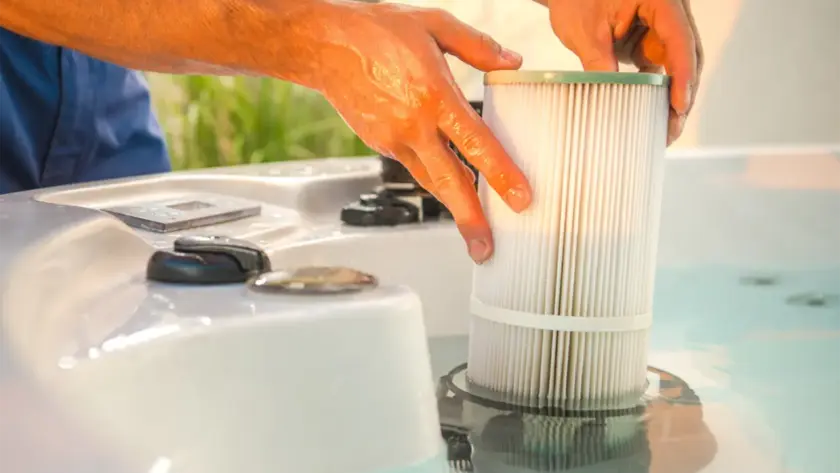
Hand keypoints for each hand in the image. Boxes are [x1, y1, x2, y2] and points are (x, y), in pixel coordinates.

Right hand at [303, 2, 532, 262]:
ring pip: (430, 180)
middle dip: (469, 219)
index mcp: (434, 96)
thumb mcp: (433, 24)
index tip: (520, 200)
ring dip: (453, 206)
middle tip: (485, 249)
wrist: (323, 44)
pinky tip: (446, 181)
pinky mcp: (379, 144)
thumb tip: (512, 62)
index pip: (476, 144)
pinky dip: (432, 176)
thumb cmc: (375, 30)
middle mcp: (413, 125)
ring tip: (472, 230)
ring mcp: (393, 139)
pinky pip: (413, 165)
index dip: (501, 175)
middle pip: (449, 182)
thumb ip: (477, 46)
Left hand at [544, 0, 702, 144]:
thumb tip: (609, 102)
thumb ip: (599, 62)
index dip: (682, 74)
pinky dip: (659, 92)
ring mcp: (660, 29)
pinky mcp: (649, 43)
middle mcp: (668, 13)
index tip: (678, 105)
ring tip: (666, 129)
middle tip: (672, 128)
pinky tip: (655, 116)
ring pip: (677, 65)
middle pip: (686, 55)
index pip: (679, 38)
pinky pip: (661, 69)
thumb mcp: (585, 32)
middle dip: (682, 93)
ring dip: (672, 96)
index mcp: (660, 0)